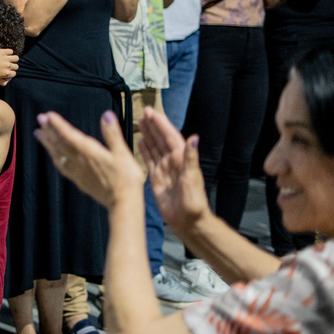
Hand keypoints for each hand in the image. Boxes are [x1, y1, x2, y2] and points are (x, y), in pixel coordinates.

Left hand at [35, 110, 143, 208]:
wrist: (123, 204)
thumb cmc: (126, 179)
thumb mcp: (123, 154)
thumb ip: (112, 134)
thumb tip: (107, 115)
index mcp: (90, 152)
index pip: (70, 135)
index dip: (58, 125)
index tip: (48, 115)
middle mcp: (80, 161)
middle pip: (60, 143)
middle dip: (49, 130)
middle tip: (39, 119)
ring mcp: (77, 172)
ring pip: (58, 154)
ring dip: (48, 143)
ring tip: (39, 134)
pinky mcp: (78, 180)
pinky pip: (61, 167)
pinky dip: (54, 158)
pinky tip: (52, 156)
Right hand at [137, 108, 209, 231]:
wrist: (187, 221)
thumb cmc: (193, 202)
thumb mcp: (192, 178)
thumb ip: (191, 157)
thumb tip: (194, 137)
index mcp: (181, 158)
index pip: (170, 136)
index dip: (161, 124)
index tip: (152, 112)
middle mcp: (172, 161)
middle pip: (161, 139)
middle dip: (153, 125)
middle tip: (144, 112)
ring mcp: (164, 168)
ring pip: (154, 147)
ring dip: (148, 134)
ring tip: (140, 122)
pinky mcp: (156, 177)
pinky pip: (149, 159)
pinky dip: (144, 149)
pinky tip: (140, 141)